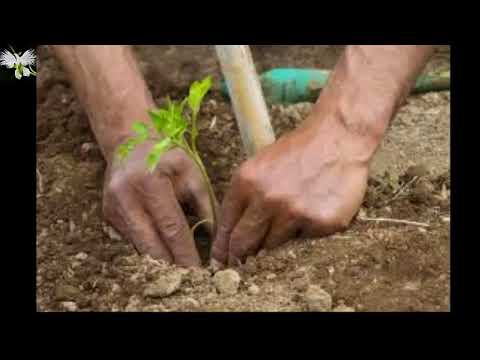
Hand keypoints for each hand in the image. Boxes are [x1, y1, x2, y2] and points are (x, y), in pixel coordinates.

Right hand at [103, 141, 215, 266]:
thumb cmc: (166, 156)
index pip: (171, 227)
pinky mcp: (108, 215)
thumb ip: (204, 204)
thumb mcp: (191, 172)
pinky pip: (131, 239)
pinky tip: (161, 248)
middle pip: (150, 244)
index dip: (185, 252)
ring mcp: (113, 208)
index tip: (198, 269)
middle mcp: (125, 197)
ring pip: (139, 245)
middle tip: (190, 276)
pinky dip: (148, 246)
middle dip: (171, 263)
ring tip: (178, 265)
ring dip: (159, 259)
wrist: (129, 142)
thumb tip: (214, 236)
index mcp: (149, 182)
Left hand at [211, 114, 370, 266]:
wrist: (337, 138)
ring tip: (286, 225)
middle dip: (238, 258)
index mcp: (246, 181)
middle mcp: (267, 198)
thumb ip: (244, 198)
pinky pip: (305, 242)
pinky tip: (312, 214)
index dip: (221, 248)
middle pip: (243, 244)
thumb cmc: (296, 152)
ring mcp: (295, 212)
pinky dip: (305, 234)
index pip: (226, 225)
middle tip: (240, 266)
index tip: (219, 263)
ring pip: (273, 248)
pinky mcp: (320, 222)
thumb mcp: (260, 166)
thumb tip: (230, 237)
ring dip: (275, 244)